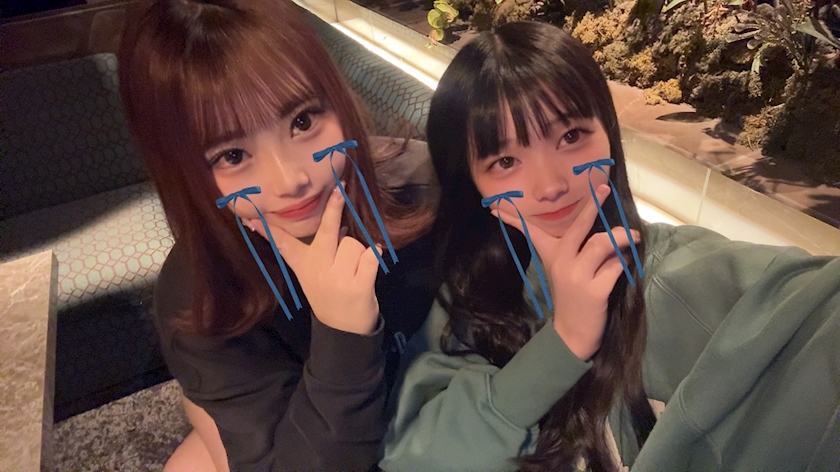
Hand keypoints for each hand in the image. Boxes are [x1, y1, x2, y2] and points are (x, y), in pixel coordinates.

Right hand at [250, 187, 381, 334]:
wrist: (343, 330)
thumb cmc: (329, 294)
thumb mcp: (314, 275)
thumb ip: (321, 251)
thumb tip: (339, 223)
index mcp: (304, 265)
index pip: (283, 244)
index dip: (268, 231)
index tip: (252, 219)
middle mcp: (319, 269)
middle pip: (327, 231)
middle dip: (333, 209)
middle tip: (339, 189)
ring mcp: (339, 277)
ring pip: (355, 243)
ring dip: (360, 251)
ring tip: (355, 268)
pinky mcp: (359, 286)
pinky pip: (372, 256)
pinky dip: (375, 256)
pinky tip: (369, 266)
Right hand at [492, 185, 640, 359]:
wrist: (572, 334)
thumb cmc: (573, 298)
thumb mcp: (565, 271)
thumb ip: (578, 250)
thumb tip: (606, 233)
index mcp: (551, 255)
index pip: (530, 231)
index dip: (513, 218)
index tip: (495, 207)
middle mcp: (562, 262)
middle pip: (578, 226)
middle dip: (592, 205)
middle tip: (603, 188)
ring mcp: (577, 276)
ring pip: (602, 243)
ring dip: (622, 237)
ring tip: (633, 236)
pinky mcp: (595, 290)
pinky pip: (616, 266)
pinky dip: (625, 261)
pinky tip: (628, 260)